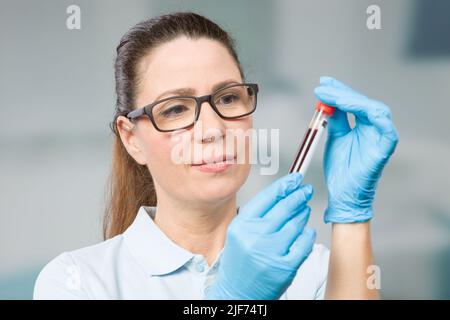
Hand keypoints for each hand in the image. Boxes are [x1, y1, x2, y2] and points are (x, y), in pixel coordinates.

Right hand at [204, 173, 315, 299]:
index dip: (285, 185)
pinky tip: (306, 232)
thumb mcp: (239, 232)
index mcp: (242, 225)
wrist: (238, 292)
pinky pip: (304, 243)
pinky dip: (308, 235)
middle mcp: (256, 236)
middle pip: (285, 207)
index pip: (268, 197)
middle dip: (298, 196)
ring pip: (296, 224)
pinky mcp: (285, 266)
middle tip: (305, 190)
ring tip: (304, 210)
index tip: (294, 179)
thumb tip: (281, 194)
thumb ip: (257, 214)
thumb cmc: (239, 262)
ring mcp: (271, 252)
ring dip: (303, 214)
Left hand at [314, 76, 398, 222]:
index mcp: (363, 125)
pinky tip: (357, 108)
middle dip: (341, 92)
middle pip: (362, 102)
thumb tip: (326, 101)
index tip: (323, 83)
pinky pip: (386, 129)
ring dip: (352, 101)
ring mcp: (381, 137)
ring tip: (331, 97)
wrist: (343, 194)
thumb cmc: (341, 169)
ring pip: (374, 110)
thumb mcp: (334, 138)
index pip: (353, 102)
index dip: (339, 91)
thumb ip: (334, 120)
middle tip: (323, 87)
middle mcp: (374, 127)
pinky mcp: (385, 148)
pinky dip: (375, 116)